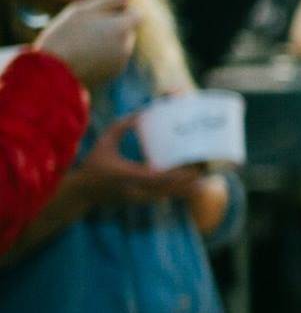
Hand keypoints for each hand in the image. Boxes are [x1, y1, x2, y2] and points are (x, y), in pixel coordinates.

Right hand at [33, 0, 136, 89]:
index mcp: (123, 27)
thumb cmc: (64, 35)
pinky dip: (102, 57)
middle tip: (84, 29)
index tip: (103, 12)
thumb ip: (108, 1)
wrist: (53, 71)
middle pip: (127, 30)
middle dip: (112, 27)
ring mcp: (121, 62)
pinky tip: (81, 57)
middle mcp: (127, 46)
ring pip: (119, 46)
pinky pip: (112, 60)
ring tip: (80, 44)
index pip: (135, 14)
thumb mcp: (82, 11)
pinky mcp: (113, 75)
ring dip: (107, 42)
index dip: (121, 10)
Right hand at [71, 114, 204, 208]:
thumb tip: (142, 112)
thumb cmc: (94, 164)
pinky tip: (192, 181)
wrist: (82, 193)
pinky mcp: (143, 201)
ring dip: (188, 186)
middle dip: (191, 181)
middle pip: (171, 189)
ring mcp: (141, 198)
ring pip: (171, 195)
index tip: (195, 167)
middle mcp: (137, 190)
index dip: (179, 175)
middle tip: (206, 167)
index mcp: (128, 175)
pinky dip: (179, 189)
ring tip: (204, 174)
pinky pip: (166, 196)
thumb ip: (122, 126)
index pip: (158, 178)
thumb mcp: (104, 142)